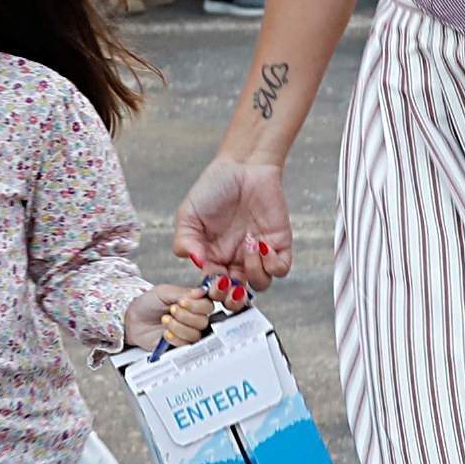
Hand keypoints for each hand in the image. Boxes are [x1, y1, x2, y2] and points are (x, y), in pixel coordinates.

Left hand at [124, 285, 217, 348]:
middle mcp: (192, 318)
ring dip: (178, 327)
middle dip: (185, 316)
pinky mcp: (179, 345)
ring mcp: (187, 332)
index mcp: (193, 303)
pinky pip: (185, 345)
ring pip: (195, 334)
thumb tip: (201, 291)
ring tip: (165, 320)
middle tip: (172, 310)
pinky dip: (175, 338)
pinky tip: (165, 333)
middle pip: (203, 321)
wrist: (132, 320)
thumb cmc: (147, 304)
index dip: (197, 305)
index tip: (182, 302)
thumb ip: (184, 292)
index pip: (208, 305)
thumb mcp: (164, 292)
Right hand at [175, 154, 295, 285]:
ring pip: (260, 285)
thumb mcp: (188, 214)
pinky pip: (280, 269)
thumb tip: (196, 263)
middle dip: (233, 297)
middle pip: (238, 297)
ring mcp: (257, 255)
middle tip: (229, 282)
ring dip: (254, 273)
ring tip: (248, 246)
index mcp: (212, 258)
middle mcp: (235, 260)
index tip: (212, 279)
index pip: (213, 289)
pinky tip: (261, 245)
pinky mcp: (278, 244)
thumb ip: (184, 241)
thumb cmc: (213, 188)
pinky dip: (272, 264)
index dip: (213, 292)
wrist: (243, 166)